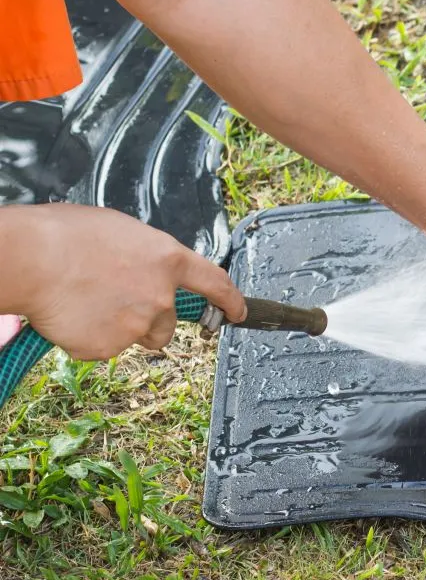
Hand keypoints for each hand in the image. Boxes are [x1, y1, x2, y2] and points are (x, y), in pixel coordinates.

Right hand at [0, 204, 245, 359]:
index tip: (238, 313)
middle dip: (149, 319)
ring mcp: (137, 325)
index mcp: (168, 260)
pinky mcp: (109, 347)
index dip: (231, 301)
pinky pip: (103, 348)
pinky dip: (89, 337)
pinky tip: (71, 315)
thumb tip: (144, 269)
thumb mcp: (121, 231)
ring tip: (89, 303)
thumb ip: (145, 256)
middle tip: (114, 301)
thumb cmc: (66, 236)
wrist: (33, 260)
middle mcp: (161, 296)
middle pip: (169, 324)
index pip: (215, 283)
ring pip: (139, 337)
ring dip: (124, 329)